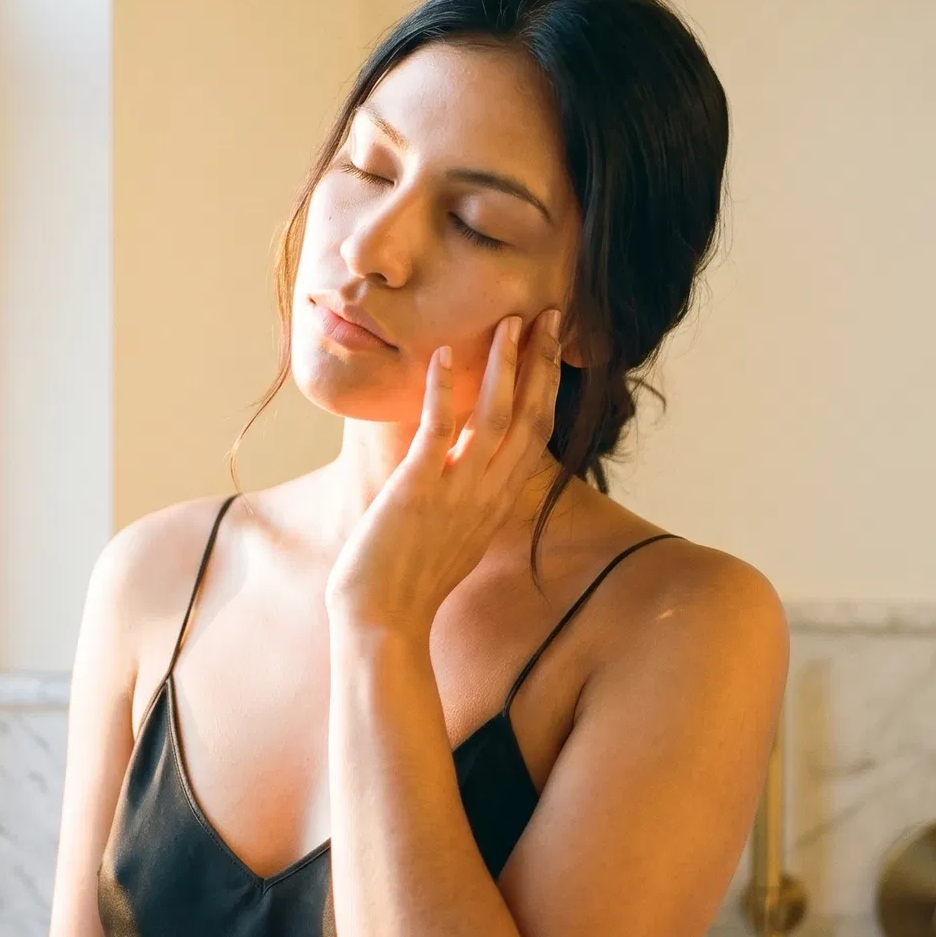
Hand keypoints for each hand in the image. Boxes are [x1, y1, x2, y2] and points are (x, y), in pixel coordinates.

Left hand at [324, 306, 563, 636]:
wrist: (383, 623)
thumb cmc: (410, 582)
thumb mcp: (455, 534)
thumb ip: (468, 497)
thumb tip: (463, 467)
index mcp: (498, 501)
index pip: (537, 431)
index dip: (547, 384)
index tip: (551, 345)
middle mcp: (488, 494)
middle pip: (530, 416)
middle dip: (540, 362)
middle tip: (547, 314)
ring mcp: (456, 493)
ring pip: (493, 417)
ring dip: (503, 366)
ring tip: (508, 321)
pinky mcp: (418, 493)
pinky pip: (437, 434)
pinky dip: (439, 392)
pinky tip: (442, 355)